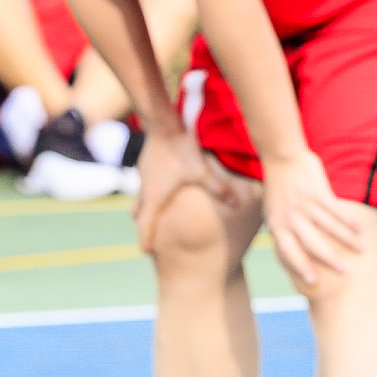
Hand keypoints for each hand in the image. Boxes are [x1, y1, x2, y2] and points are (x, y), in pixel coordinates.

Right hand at [133, 128, 238, 250]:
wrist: (163, 123)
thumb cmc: (182, 150)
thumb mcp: (202, 172)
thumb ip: (218, 188)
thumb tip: (236, 203)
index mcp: (156, 196)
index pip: (145, 224)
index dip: (145, 239)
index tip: (145, 252)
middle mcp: (146, 188)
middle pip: (140, 214)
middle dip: (144, 227)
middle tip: (149, 240)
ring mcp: (143, 175)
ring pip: (141, 198)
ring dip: (145, 209)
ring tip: (152, 217)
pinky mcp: (145, 164)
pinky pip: (145, 184)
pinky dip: (150, 193)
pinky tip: (160, 190)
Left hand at [260, 149, 362, 285]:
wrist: (281, 158)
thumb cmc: (277, 187)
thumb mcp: (272, 212)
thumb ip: (280, 230)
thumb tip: (284, 250)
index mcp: (278, 225)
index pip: (288, 252)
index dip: (300, 267)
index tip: (312, 282)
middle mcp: (292, 218)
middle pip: (312, 244)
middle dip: (329, 259)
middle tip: (344, 272)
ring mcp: (306, 205)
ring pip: (330, 227)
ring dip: (347, 240)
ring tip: (361, 250)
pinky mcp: (318, 192)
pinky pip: (337, 210)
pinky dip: (349, 220)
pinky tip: (361, 229)